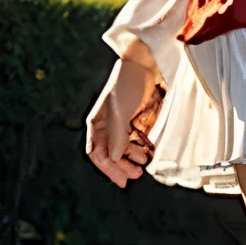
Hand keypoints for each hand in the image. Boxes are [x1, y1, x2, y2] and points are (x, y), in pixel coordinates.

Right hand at [85, 42, 162, 187]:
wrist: (145, 64)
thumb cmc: (127, 84)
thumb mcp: (120, 111)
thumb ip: (117, 135)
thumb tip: (115, 158)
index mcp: (97, 124)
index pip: (98, 154)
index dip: (109, 169)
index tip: (123, 181)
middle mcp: (107, 125)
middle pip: (111, 154)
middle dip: (122, 166)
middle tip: (136, 175)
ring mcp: (121, 122)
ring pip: (123, 149)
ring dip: (132, 158)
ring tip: (144, 163)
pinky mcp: (135, 119)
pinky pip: (134, 139)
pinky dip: (140, 148)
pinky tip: (148, 152)